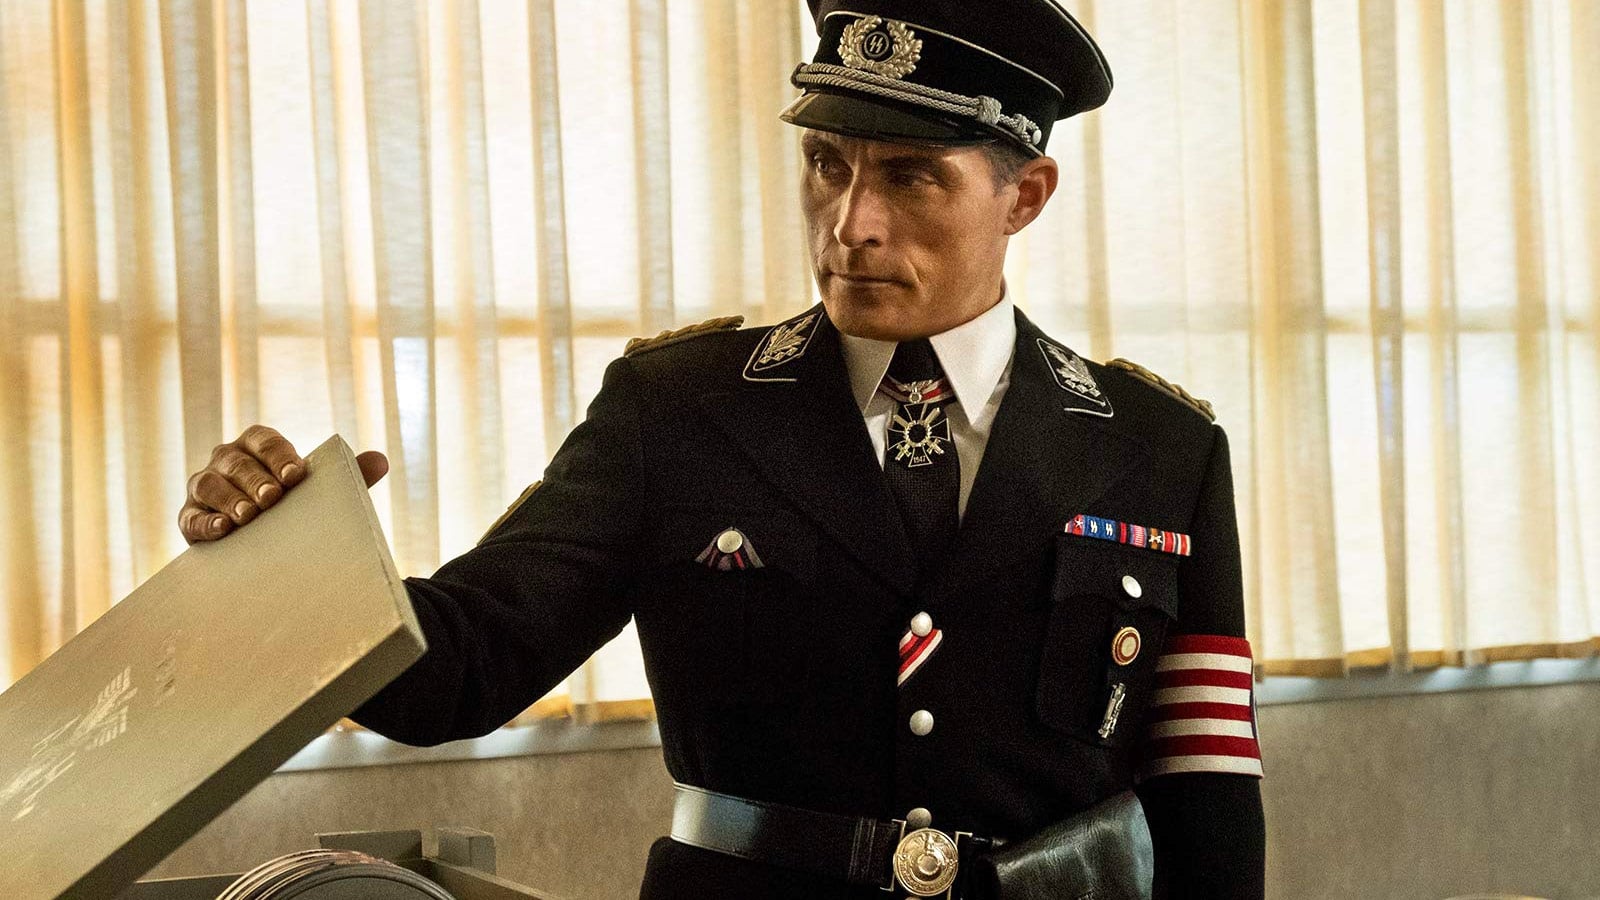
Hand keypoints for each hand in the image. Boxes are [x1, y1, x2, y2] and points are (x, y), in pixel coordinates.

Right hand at [179, 425, 388, 542]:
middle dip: (255, 479)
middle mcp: (226, 460)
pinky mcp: (190, 517)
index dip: (279, 455)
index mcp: (256, 445)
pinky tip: (222, 531)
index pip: (264, 439)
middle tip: (273, 499)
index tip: (296, 475)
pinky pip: (190, 518)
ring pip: (208, 485)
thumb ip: (349, 475)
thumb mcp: (319, 489)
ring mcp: (203, 487)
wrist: (262, 538)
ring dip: (229, 499)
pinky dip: (204, 523)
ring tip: (248, 516)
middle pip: (236, 462)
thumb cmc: (294, 503)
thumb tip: (382, 460)